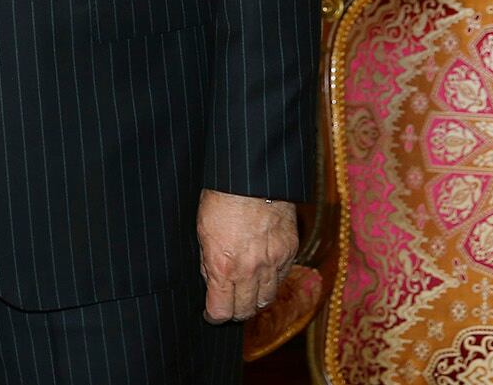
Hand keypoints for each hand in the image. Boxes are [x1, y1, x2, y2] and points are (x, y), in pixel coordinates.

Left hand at [198, 189, 297, 322]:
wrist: (250, 177)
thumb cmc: (220, 198)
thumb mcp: (202, 231)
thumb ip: (208, 261)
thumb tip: (212, 280)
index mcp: (224, 267)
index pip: (221, 311)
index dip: (214, 316)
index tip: (211, 313)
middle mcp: (251, 270)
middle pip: (246, 310)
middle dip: (235, 312)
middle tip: (228, 306)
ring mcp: (273, 262)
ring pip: (267, 299)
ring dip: (255, 300)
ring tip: (246, 294)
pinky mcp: (290, 251)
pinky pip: (282, 278)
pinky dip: (272, 281)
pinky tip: (262, 274)